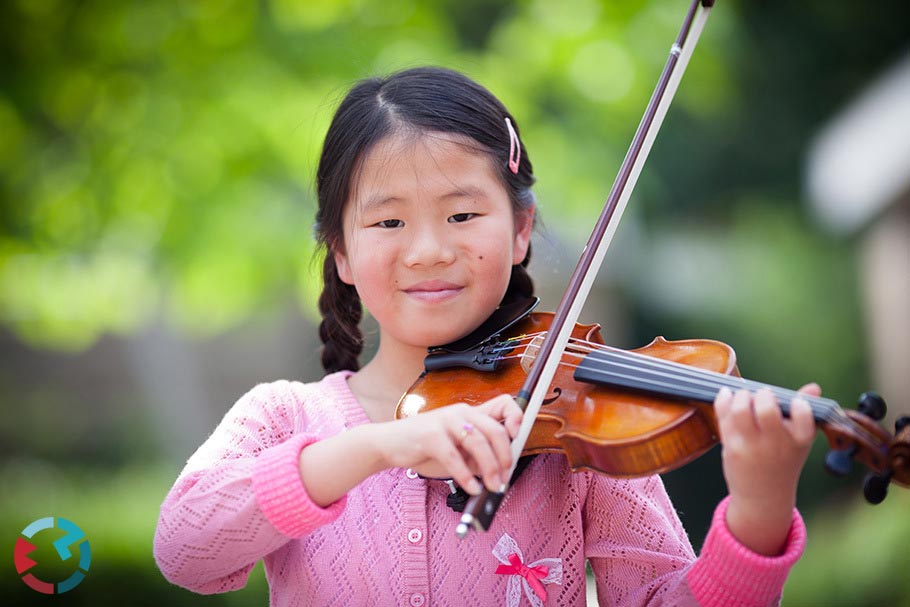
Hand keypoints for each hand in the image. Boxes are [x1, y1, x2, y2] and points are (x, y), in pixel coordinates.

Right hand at [377, 394, 522, 494]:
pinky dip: (466, 476)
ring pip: (478, 443)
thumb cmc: (425, 447)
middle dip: (505, 457)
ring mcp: (445, 421)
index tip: (518, 437)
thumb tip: (501, 472)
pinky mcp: (430, 435)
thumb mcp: (457, 449)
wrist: (389, 443)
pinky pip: (454, 457)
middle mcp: (460, 412)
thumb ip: (477, 455)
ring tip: (491, 487)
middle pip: (495, 429)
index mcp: (470, 413)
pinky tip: (471, 488)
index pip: (504, 403)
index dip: (516, 417)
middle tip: (505, 478)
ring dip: (489, 469)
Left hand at [715, 383, 817, 554]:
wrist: (763, 496)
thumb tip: (814, 387)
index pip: (803, 414)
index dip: (799, 402)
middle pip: (766, 409)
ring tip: (744, 397)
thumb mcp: (798, 441)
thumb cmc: (782, 462)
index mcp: (800, 440)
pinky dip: (723, 400)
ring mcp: (752, 447)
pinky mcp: (732, 448)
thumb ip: (803, 413)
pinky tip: (727, 395)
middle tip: (762, 395)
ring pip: (741, 410)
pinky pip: (724, 418)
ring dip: (741, 396)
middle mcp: (776, 444)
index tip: (794, 401)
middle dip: (762, 394)